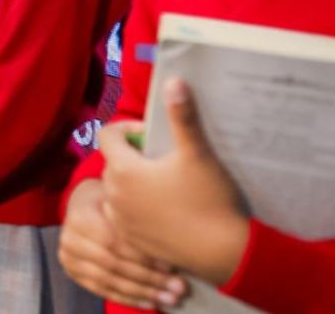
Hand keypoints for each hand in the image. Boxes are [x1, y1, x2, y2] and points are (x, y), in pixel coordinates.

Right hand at [59, 179, 187, 308]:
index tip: (171, 264)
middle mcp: (70, 240)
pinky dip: (129, 299)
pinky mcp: (74, 273)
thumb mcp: (117, 198)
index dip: (142, 255)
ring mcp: (69, 258)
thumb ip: (134, 214)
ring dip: (142, 292)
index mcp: (80, 217)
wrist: (81, 204)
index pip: (114, 242)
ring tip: (170, 299)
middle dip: (148, 278)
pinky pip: (103, 291)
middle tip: (178, 287)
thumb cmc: (108, 200)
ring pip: (109, 281)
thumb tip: (169, 238)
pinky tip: (150, 303)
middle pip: (113, 264)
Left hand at [100, 79, 249, 286]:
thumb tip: (174, 80)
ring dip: (136, 183)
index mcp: (122, 171)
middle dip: (135, 156)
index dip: (128, 129)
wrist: (227, 254)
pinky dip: (139, 207)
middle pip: (114, 162)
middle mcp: (113, 196)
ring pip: (120, 190)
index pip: (108, 135)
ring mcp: (121, 222)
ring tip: (168, 184)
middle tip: (166, 158)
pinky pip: (127, 215)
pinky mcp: (132, 241)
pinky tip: (168, 209)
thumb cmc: (211, 200)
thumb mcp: (197, 153)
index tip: (153, 134)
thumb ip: (182, 116)